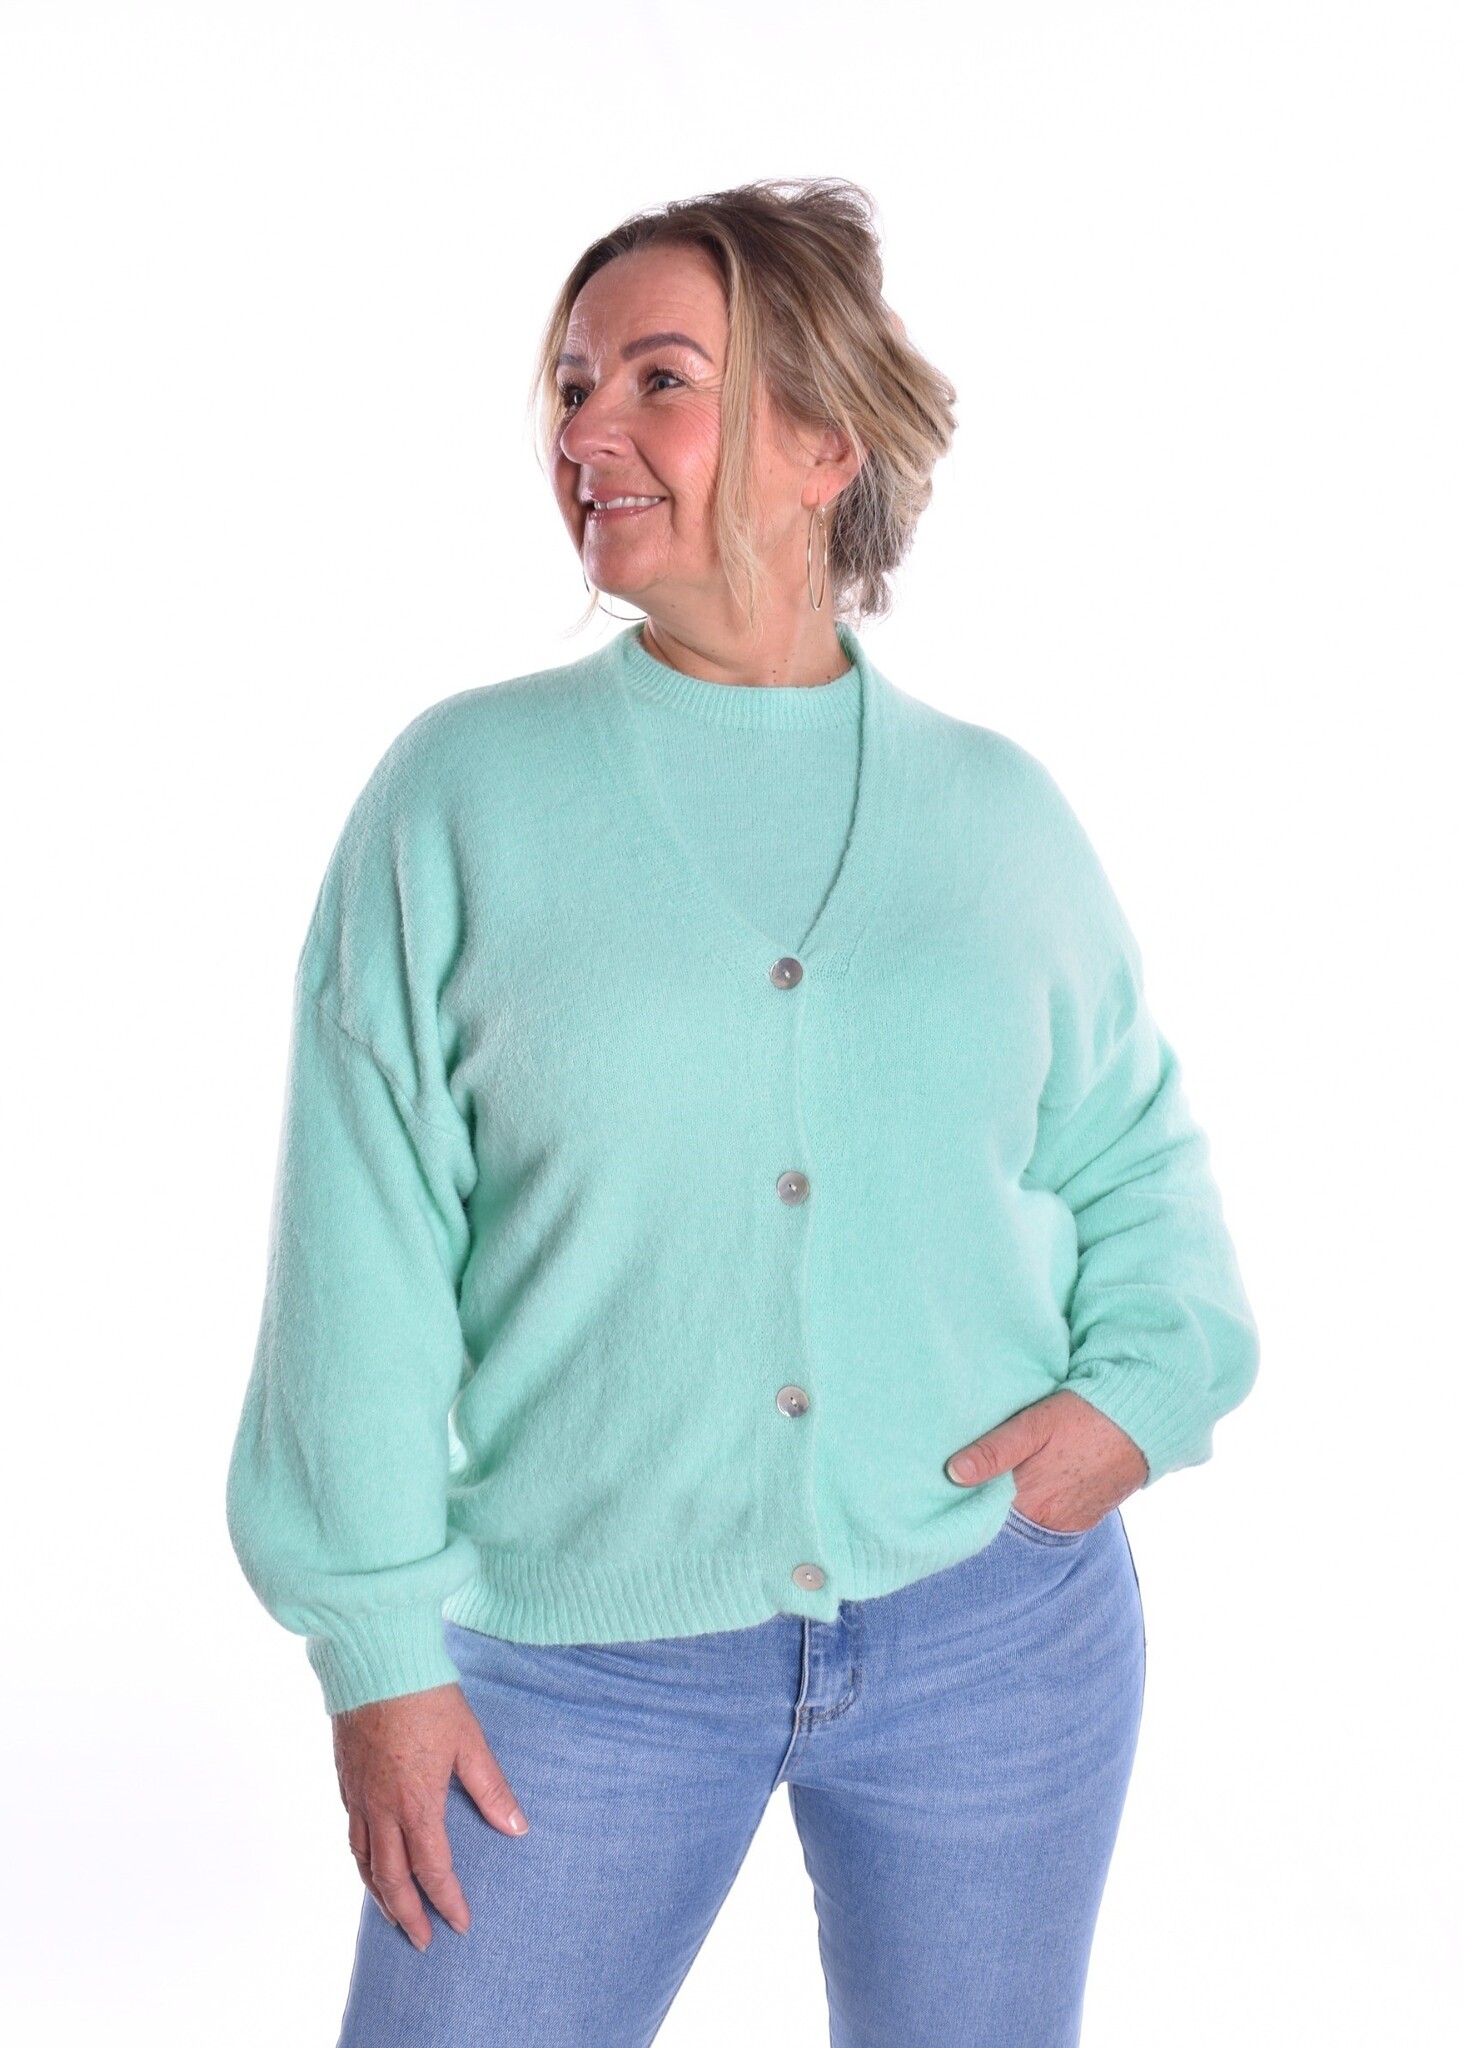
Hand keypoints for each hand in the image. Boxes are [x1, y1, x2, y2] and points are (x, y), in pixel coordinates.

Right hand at [331, 1682, 529, 1951]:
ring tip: (392, 1914)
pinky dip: (361, 1860)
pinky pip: (351, 1834)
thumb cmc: (426, 1697)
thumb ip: (491, 1788)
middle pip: (390, 1880)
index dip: (447, 1901)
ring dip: (379, 1895)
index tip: (460, 1925)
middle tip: (421, 1942)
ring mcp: (358, 1796)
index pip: (432, 1870)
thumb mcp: (469, 1741)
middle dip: (407, 1915)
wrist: (375, 1661)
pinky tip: (370, 1861)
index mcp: (416, 1805)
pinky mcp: (345, 1779)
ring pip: (364, 1862)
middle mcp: (381, 1810)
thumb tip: (517, 1828)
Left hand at [943, 1389, 1148, 1531]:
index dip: (966, 1497)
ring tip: (1006, 1477)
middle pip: (1003, 1517)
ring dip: (1014, 1504)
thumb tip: (954, 1473)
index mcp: (1028, 1498)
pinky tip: (1035, 1484)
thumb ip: (994, 1450)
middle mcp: (1046, 1519)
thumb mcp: (1035, 1425)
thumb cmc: (1084, 1417)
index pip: (982, 1510)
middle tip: (970, 1477)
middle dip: (987, 1501)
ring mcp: (1067, 1523)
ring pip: (1026, 1518)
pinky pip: (1050, 1519)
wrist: (1141, 1424)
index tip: (949, 1483)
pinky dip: (1039, 1506)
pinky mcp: (1083, 1519)